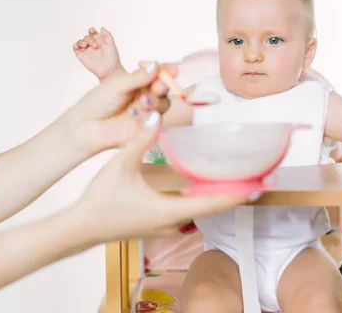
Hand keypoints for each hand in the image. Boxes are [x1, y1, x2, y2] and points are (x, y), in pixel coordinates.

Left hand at [67, 62, 176, 153]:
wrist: (85, 126)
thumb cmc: (97, 103)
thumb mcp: (116, 85)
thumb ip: (137, 77)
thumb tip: (155, 65)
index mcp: (139, 82)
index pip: (158, 74)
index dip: (166, 71)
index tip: (172, 69)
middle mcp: (145, 95)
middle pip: (164, 89)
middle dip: (163, 86)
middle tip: (158, 86)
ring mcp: (147, 112)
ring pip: (163, 105)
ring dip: (156, 102)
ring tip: (143, 102)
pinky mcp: (146, 128)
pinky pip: (155, 121)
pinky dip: (147, 116)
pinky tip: (133, 114)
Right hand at [73, 27, 125, 80]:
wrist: (109, 70)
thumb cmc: (112, 58)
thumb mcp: (111, 45)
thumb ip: (107, 35)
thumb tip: (102, 27)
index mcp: (100, 41)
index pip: (93, 33)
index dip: (91, 31)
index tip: (92, 31)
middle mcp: (92, 45)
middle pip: (87, 37)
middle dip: (90, 39)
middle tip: (96, 46)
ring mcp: (87, 51)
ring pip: (80, 41)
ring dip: (82, 41)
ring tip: (86, 45)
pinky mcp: (82, 57)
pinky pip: (75, 49)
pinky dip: (75, 45)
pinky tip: (77, 46)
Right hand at [73, 112, 252, 242]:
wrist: (81, 228)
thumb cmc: (100, 201)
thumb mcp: (121, 164)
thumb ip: (140, 138)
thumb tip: (155, 113)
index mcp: (170, 210)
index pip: (214, 202)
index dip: (238, 194)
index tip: (260, 186)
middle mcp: (174, 222)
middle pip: (212, 207)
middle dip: (234, 193)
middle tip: (257, 179)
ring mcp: (166, 226)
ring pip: (200, 210)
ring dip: (218, 196)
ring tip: (237, 179)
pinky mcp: (158, 224)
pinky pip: (187, 211)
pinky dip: (200, 198)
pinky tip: (202, 185)